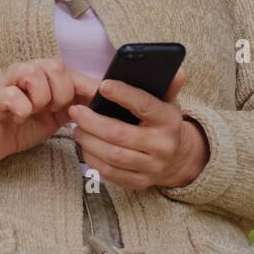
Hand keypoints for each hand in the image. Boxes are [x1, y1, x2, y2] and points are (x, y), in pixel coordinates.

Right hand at [0, 59, 99, 167]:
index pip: (72, 71)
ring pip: (35, 75)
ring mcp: (8, 81)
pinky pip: (13, 95)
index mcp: (44, 74)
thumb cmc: (24, 125)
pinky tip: (18, 117)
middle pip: (56, 66)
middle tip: (52, 110)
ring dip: (40, 100)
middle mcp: (26, 71)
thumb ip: (76, 104)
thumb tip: (103, 100)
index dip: (87, 85)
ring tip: (33, 112)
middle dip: (61, 94)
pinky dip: (21, 109)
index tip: (100, 99)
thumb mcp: (57, 115)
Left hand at [68, 71, 208, 189]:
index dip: (123, 94)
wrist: (178, 159)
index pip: (144, 105)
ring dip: (89, 141)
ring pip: (113, 156)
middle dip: (93, 122)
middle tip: (76, 111)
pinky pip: (111, 173)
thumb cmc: (164, 123)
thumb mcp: (169, 102)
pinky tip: (85, 147)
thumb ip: (168, 86)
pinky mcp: (140, 182)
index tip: (102, 86)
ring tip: (77, 129)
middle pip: (120, 134)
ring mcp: (152, 167)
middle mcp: (162, 145)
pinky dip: (93, 159)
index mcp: (169, 120)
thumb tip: (176, 71)